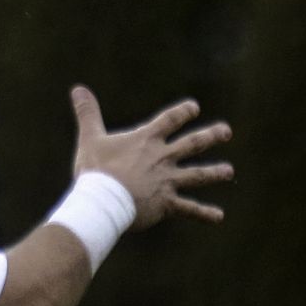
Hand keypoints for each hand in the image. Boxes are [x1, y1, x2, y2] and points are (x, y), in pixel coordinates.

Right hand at [69, 86, 233, 229]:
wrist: (103, 199)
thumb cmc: (95, 168)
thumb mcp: (90, 137)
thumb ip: (88, 113)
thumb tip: (77, 89)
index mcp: (146, 141)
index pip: (169, 120)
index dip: (182, 112)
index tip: (194, 107)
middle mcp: (162, 158)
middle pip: (192, 143)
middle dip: (210, 136)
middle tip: (226, 131)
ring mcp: (167, 181)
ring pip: (197, 174)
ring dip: (214, 172)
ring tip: (228, 171)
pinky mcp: (166, 203)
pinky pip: (188, 208)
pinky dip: (203, 213)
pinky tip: (218, 217)